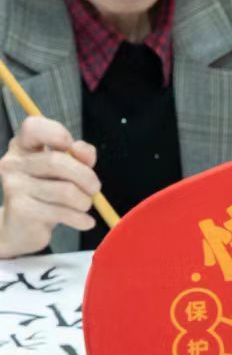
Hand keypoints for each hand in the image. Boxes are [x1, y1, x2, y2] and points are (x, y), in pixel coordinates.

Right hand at [0, 116, 98, 256]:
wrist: (22, 228)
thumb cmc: (48, 193)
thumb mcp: (66, 171)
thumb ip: (79, 157)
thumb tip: (82, 150)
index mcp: (22, 146)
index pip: (33, 126)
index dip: (57, 133)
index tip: (72, 148)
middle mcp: (13, 163)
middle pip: (57, 161)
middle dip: (86, 177)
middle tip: (95, 189)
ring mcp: (14, 185)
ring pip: (64, 190)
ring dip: (84, 201)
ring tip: (84, 206)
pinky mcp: (21, 209)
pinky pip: (62, 212)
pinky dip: (81, 219)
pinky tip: (84, 221)